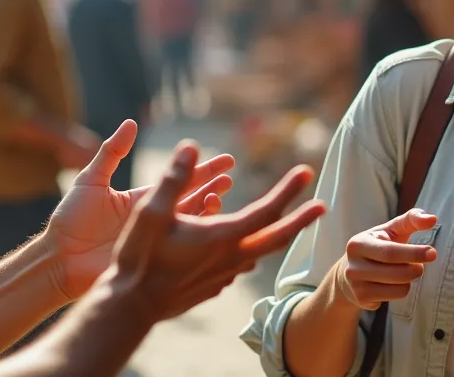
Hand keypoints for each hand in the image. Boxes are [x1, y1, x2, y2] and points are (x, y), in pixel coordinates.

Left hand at [44, 120, 236, 299]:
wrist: (58, 258)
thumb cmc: (71, 219)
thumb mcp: (91, 179)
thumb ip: (112, 152)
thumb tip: (130, 123)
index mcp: (142, 200)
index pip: (177, 181)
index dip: (202, 170)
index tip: (226, 161)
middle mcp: (153, 219)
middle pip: (190, 200)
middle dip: (212, 188)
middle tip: (230, 178)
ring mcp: (154, 241)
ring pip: (189, 223)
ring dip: (207, 210)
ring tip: (219, 197)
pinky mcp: (152, 260)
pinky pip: (180, 248)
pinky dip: (196, 235)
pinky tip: (206, 225)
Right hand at [107, 144, 326, 320]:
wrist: (131, 307)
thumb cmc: (139, 258)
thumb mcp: (151, 211)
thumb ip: (174, 178)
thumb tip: (189, 146)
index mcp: (223, 237)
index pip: (267, 210)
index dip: (288, 191)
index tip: (306, 172)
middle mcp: (232, 258)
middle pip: (277, 237)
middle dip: (302, 219)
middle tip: (322, 205)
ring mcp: (225, 276)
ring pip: (260, 253)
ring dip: (276, 235)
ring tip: (283, 223)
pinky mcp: (214, 288)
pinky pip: (240, 266)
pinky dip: (249, 251)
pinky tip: (242, 248)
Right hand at [334, 208, 437, 310]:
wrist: (347, 273)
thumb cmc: (376, 246)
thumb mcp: (388, 230)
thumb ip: (410, 220)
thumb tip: (432, 218)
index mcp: (358, 244)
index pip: (390, 252)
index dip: (413, 253)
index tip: (432, 253)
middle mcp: (353, 266)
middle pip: (397, 273)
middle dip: (416, 269)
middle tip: (420, 266)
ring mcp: (356, 286)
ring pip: (400, 287)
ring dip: (409, 280)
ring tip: (403, 272)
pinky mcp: (362, 299)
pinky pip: (396, 297)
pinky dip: (401, 289)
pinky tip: (392, 284)